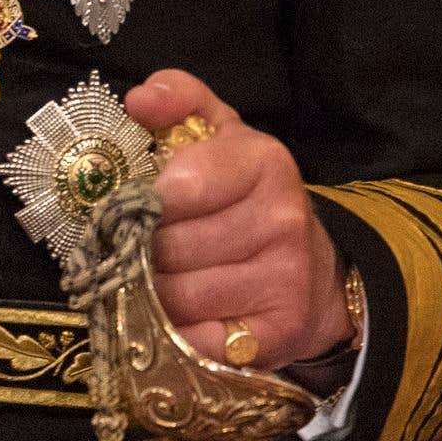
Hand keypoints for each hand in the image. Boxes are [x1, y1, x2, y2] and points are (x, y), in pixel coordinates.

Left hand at [124, 70, 350, 371]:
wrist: (307, 269)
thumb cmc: (240, 196)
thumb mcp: (215, 136)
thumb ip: (179, 101)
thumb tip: (140, 99)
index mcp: (264, 162)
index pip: (177, 187)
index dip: (141, 203)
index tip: (134, 207)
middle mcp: (282, 220)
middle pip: (167, 247)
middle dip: (138, 251)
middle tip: (137, 250)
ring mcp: (285, 279)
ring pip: (175, 296)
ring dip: (149, 294)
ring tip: (156, 281)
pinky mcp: (278, 334)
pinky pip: (197, 341)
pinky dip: (175, 334)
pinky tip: (177, 320)